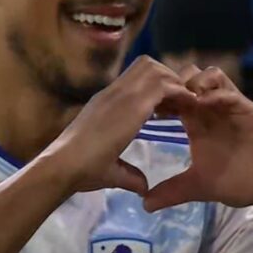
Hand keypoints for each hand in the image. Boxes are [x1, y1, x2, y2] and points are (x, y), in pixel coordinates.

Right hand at [41, 56, 196, 195]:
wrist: (64, 166)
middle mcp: (114, 92)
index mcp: (107, 102)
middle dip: (168, 78)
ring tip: (185, 104)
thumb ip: (129, 174)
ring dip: (174, 82)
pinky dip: (180, 92)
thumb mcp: (110, 169)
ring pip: (156, 69)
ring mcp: (122, 94)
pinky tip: (188, 108)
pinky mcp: (132, 103)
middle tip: (179, 102)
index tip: (168, 108)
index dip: (156, 87)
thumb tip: (143, 187)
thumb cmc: (80, 169)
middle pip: (147, 65)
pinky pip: (163, 85)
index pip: (135, 78)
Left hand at [142, 66, 252, 212]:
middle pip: (187, 79)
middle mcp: (210, 110)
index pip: (172, 98)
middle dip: (172, 84)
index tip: (144, 109)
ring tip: (184, 100)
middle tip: (162, 100)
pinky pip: (228, 89)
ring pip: (207, 75)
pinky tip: (204, 104)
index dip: (158, 98)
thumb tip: (145, 205)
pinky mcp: (246, 107)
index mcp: (196, 123)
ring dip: (193, 81)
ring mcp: (228, 105)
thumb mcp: (199, 187)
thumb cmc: (240, 182)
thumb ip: (173, 191)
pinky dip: (214, 91)